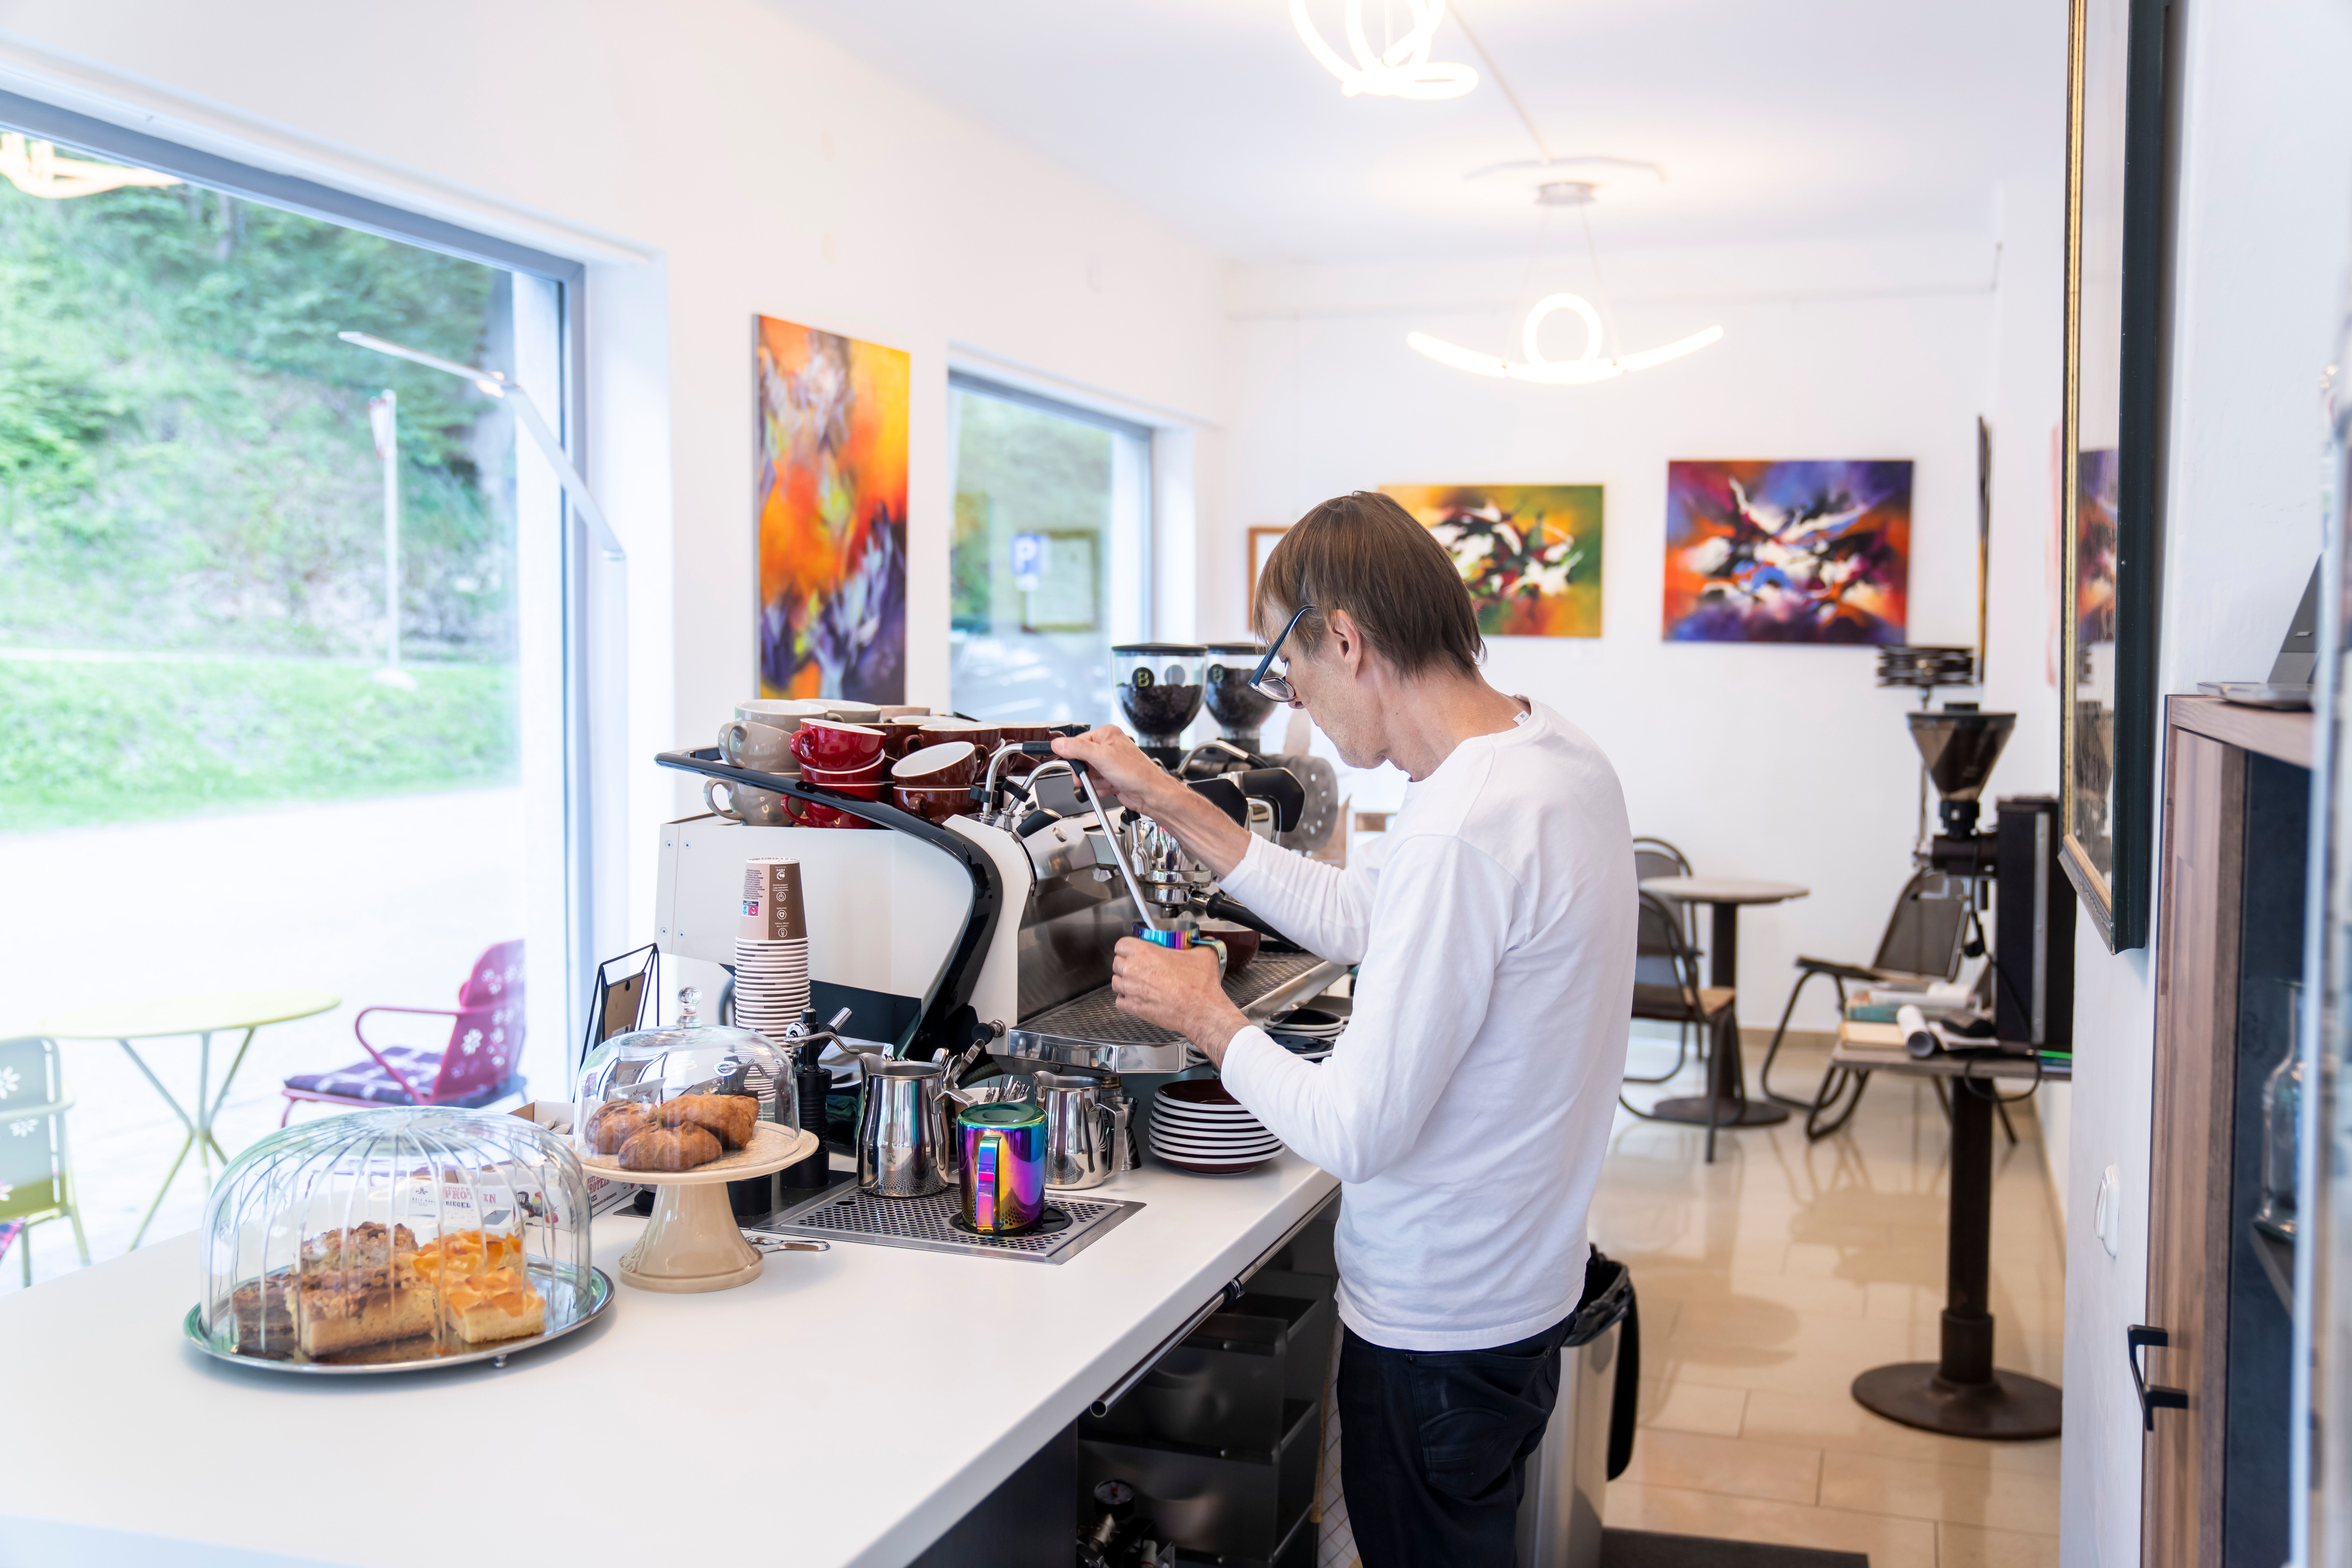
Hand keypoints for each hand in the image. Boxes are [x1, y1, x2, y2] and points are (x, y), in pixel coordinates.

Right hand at [1051, 726, 1174, 813]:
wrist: (1150, 794)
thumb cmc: (1136, 773)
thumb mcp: (1102, 757)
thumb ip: (1077, 749)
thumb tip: (1058, 743)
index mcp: (1107, 734)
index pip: (1077, 742)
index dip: (1076, 757)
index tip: (1079, 766)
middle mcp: (1108, 747)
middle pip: (1081, 760)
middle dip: (1087, 773)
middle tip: (1096, 775)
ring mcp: (1110, 763)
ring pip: (1088, 775)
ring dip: (1096, 783)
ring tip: (1109, 781)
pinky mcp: (1111, 777)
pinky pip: (1095, 784)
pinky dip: (1101, 789)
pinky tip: (1112, 787)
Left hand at [1110, 938, 1249, 1063]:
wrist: (1200, 1011)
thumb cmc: (1199, 985)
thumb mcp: (1204, 955)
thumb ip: (1200, 944)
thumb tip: (1205, 941)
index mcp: (1145, 952)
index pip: (1121, 945)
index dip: (1127, 947)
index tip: (1134, 951)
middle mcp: (1133, 970)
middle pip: (1116, 963)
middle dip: (1126, 964)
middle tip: (1139, 968)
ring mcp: (1131, 990)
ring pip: (1116, 982)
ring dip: (1124, 982)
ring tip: (1138, 983)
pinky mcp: (1133, 1008)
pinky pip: (1119, 1002)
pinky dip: (1125, 1000)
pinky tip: (1137, 998)